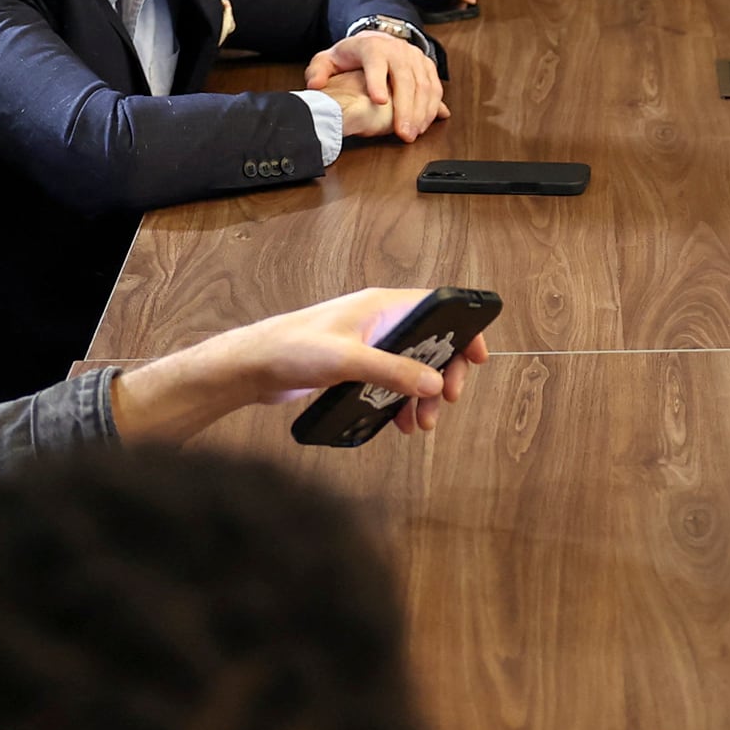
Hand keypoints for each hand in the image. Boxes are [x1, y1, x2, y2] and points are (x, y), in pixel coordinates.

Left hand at [109, 286, 486, 445]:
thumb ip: (393, 371)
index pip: (436, 307)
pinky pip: (389, 382)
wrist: (252, 366)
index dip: (462, 328)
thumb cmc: (292, 350)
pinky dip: (399, 401)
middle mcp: (377, 321)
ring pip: (411, 367)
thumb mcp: (348, 360)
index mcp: (381, 306)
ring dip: (420, 395)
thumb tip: (434, 383)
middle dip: (442, 374)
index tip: (478, 356)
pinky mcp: (353, 366)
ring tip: (420, 423)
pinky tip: (397, 421)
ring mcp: (366, 344)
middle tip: (446, 400)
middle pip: (429, 343)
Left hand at [308, 28, 445, 141]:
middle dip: (406, 107)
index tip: (379, 101)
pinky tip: (425, 124)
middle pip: (405, 77)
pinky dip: (432, 107)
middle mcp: (397, 49)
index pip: (376, 62)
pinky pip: (434, 86)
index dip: (378, 81)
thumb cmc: (352, 56)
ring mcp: (415, 56)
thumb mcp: (328, 60)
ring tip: (413, 133)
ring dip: (421, 111)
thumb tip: (316, 85)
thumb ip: (318, 72)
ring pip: (424, 84)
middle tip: (402, 132)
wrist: (375, 40)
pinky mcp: (426, 65)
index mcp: (371, 46)